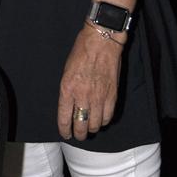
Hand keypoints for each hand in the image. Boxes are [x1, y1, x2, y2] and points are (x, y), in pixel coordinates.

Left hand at [57, 23, 121, 140]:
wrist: (101, 42)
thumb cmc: (81, 52)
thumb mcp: (66, 72)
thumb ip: (68, 91)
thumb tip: (69, 107)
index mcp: (67, 89)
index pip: (64, 118)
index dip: (64, 130)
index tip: (66, 133)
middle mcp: (82, 96)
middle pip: (81, 126)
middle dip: (78, 134)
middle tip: (78, 134)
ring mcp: (99, 97)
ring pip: (95, 124)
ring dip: (91, 128)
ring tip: (89, 126)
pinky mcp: (112, 95)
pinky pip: (107, 116)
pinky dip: (103, 120)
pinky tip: (100, 118)